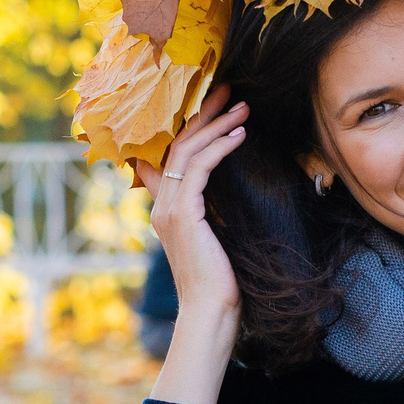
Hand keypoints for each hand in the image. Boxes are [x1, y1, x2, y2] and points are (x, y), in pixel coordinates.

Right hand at [135, 89, 248, 403]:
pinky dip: (220, 148)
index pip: (170, 157)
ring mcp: (169, 209)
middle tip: (229, 91)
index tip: (213, 106)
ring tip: (242, 108)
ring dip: (217, 125)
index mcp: (167, 210)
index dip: (188, 128)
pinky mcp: (183, 214)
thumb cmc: (221, 282)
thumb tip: (233, 192)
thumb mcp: (219, 239)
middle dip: (204, 115)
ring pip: (187, 152)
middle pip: (178, 146)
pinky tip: (240, 135)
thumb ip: (217, 212)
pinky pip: (199, 168)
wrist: (211, 312)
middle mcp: (161, 206)